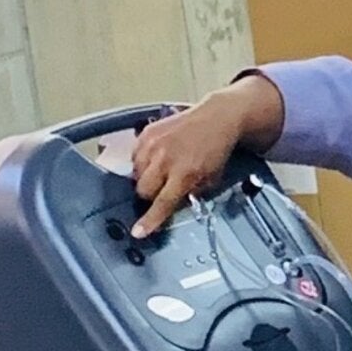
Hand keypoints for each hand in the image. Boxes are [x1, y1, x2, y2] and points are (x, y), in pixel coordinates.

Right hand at [131, 80, 275, 237]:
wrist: (217, 119)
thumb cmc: (216, 151)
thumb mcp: (211, 179)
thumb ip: (190, 193)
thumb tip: (172, 205)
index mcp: (185, 174)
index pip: (162, 203)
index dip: (149, 220)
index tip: (138, 232)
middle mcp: (165, 159)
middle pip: (142, 191)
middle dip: (150, 196)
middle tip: (162, 190)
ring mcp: (153, 144)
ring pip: (135, 174)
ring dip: (145, 177)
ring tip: (162, 170)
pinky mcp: (147, 133)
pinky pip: (133, 156)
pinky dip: (142, 161)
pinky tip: (157, 158)